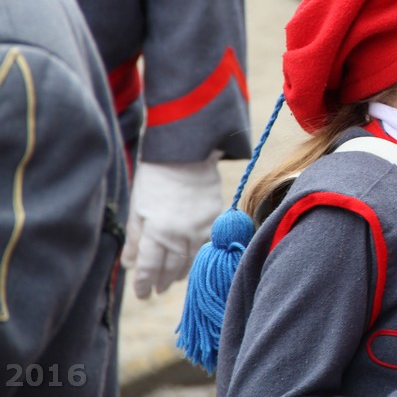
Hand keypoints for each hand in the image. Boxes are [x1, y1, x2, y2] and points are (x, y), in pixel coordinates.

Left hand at [121, 156, 222, 297]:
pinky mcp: (215, 220)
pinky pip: (206, 247)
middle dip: (161, 282)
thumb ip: (135, 238)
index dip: (145, 284)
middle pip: (171, 269)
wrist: (187, 153)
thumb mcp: (137, 207)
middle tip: (155, 291)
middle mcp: (181, 235)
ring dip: (180, 273)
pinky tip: (190, 261)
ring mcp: (201, 228)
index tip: (142, 294)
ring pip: (191, 261)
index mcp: (158, 232)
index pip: (150, 269)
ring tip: (171, 280)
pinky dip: (197, 257)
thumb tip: (130, 264)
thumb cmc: (155, 176)